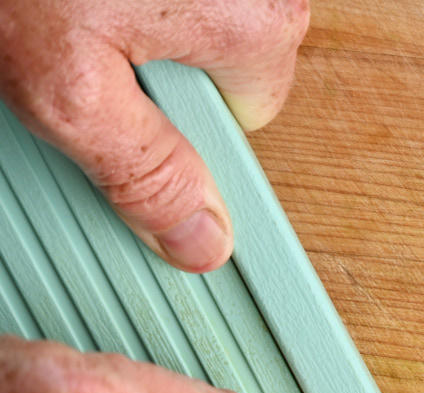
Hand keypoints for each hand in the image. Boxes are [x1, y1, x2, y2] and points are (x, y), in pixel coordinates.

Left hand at [0, 0, 308, 272]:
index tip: (118, 105)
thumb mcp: (67, 87)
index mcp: (257, 24)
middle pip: (220, 55)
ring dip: (131, 10)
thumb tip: (200, 238)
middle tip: (76, 33)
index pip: (242, 120)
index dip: (172, 122)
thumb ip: (144, 173)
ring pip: (191, 8)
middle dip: (151, 58)